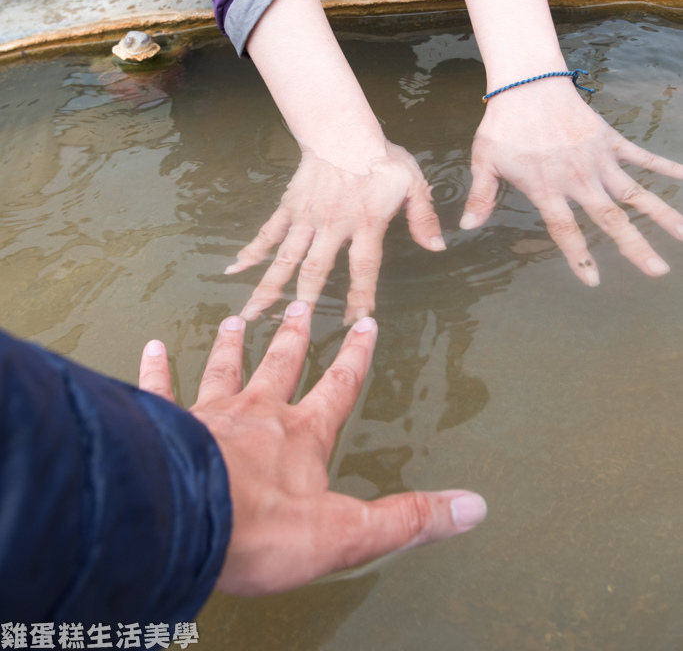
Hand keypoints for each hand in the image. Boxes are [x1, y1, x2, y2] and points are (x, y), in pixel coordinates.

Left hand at [139, 302, 486, 595]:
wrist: (188, 524)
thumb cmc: (264, 531)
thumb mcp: (350, 533)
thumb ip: (409, 518)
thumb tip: (474, 507)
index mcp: (302, 435)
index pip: (339, 387)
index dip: (355, 357)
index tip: (366, 324)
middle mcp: (258, 413)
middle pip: (280, 364)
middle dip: (293, 337)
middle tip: (298, 305)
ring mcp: (210, 415)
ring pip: (225, 368)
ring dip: (232, 345)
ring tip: (236, 319)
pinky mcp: (168, 426)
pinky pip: (162, 392)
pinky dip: (157, 371)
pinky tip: (152, 348)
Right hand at [225, 142, 444, 323]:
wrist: (344, 129)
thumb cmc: (381, 158)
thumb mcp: (412, 184)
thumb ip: (424, 217)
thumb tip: (439, 248)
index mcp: (365, 222)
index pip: (363, 267)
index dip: (359, 295)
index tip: (355, 321)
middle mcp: (332, 224)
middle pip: (315, 269)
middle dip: (304, 302)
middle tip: (292, 329)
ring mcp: (307, 217)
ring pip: (286, 257)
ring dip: (270, 286)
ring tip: (252, 312)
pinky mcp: (290, 206)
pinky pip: (269, 231)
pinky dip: (252, 250)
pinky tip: (235, 269)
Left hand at [460, 82, 682, 284]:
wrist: (527, 83)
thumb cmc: (503, 123)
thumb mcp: (485, 160)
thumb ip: (481, 195)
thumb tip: (467, 227)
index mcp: (547, 187)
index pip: (566, 229)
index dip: (579, 256)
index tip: (594, 280)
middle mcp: (578, 178)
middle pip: (611, 219)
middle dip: (635, 246)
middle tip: (658, 272)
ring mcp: (598, 159)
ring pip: (635, 192)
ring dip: (662, 214)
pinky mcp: (610, 140)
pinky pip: (642, 156)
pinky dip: (666, 167)